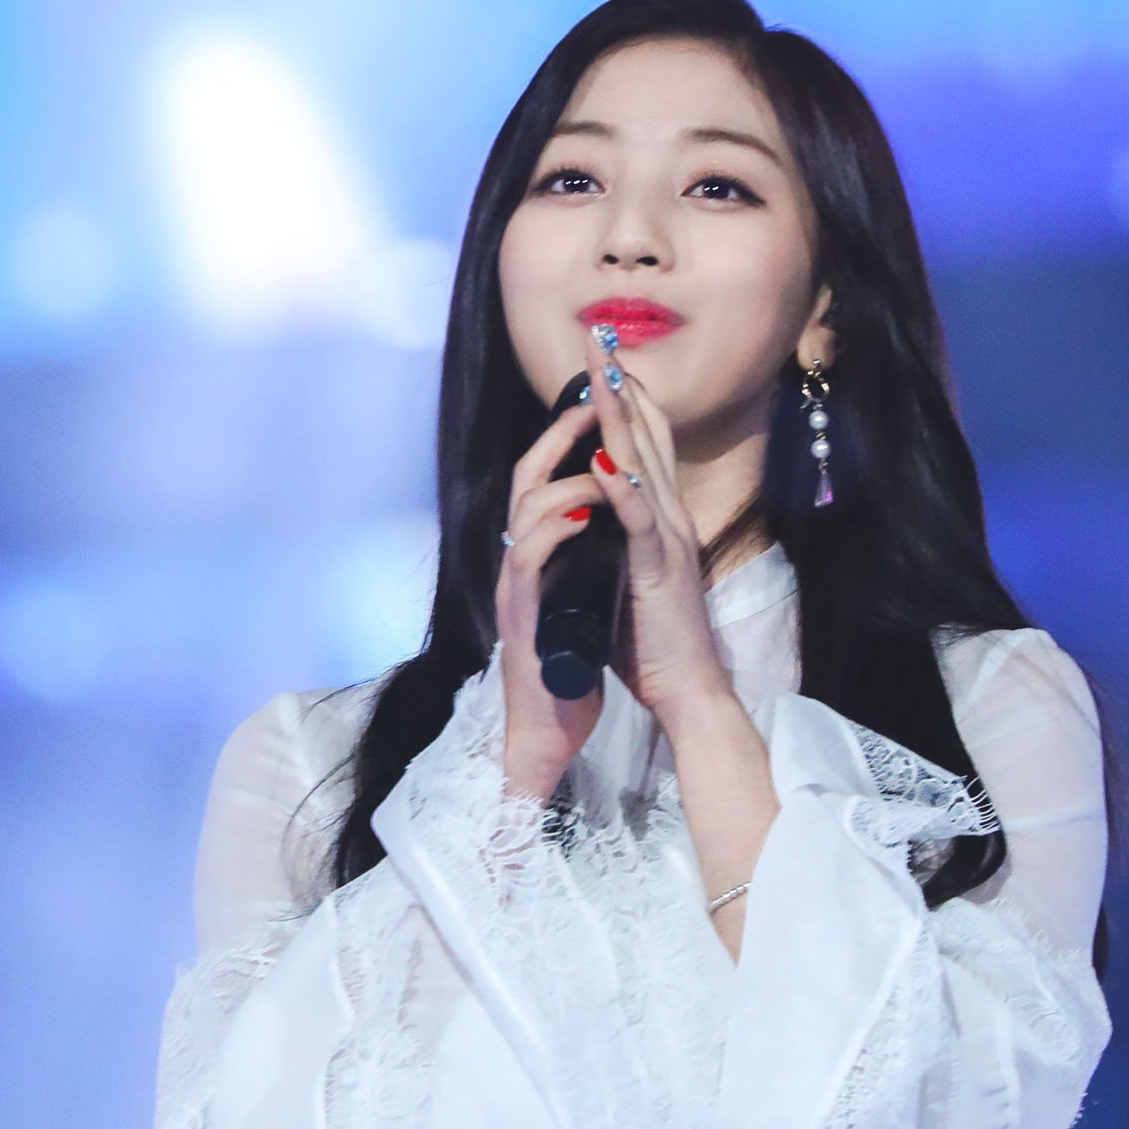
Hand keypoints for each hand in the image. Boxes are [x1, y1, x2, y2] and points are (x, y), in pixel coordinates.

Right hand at [495, 391, 615, 799]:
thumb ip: (586, 556)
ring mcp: (518, 584)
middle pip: (526, 477)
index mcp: (540, 552)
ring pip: (525, 509)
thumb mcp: (581, 595)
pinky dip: (556, 530)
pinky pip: (530, 558)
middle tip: (593, 402)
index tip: (603, 401)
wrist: (548, 727)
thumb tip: (610, 517)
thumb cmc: (567, 665)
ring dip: (564, 479)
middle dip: (560, 435)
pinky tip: (584, 515)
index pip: (546, 477)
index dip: (569, 437)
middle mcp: (522, 559)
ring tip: (598, 460)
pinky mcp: (521, 614)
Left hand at [578, 323, 732, 720]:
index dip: (627, 399)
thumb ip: (623, 538)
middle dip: (622, 386)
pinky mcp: (660, 570)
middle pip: (648, 437)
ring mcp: (669, 540)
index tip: (604, 358)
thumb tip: (597, 508)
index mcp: (665, 519)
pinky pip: (639, 521)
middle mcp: (672, 518)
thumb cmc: (655, 642)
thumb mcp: (636, 574)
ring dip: (621, 417)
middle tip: (602, 338)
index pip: (646, 445)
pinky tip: (606, 459)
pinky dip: (623, 488)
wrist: (688, 689)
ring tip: (602, 373)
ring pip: (643, 465)